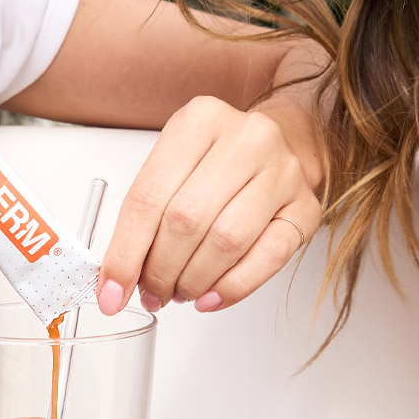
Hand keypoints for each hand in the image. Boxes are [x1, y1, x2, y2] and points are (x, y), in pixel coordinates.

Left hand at [96, 96, 321, 314]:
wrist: (286, 144)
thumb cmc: (220, 161)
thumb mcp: (174, 167)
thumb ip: (144, 218)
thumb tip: (117, 281)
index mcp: (200, 120)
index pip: (149, 196)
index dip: (125, 252)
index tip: (111, 291)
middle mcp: (246, 139)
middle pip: (186, 220)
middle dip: (159, 271)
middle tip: (150, 292)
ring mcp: (283, 171)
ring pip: (226, 241)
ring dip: (193, 281)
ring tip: (179, 293)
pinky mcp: (306, 207)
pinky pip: (268, 258)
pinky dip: (232, 287)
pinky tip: (210, 297)